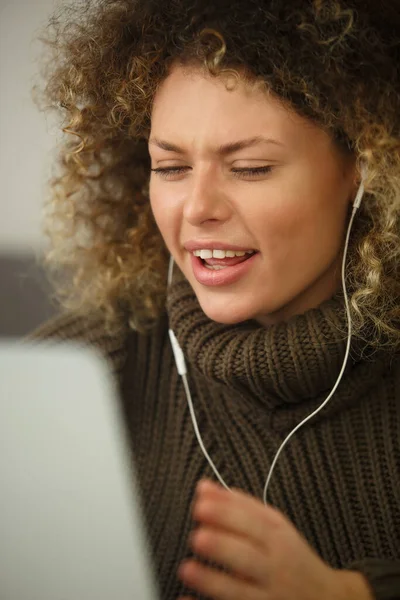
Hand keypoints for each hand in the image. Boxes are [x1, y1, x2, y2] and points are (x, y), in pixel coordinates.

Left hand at [177, 479, 373, 599]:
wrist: (327, 598)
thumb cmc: (291, 556)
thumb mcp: (274, 525)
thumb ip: (239, 504)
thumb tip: (203, 487)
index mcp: (278, 538)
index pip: (253, 523)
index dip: (226, 514)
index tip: (200, 505)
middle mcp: (275, 568)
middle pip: (248, 557)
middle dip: (222, 546)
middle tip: (197, 537)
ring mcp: (269, 596)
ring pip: (240, 591)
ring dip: (213, 581)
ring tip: (187, 568)